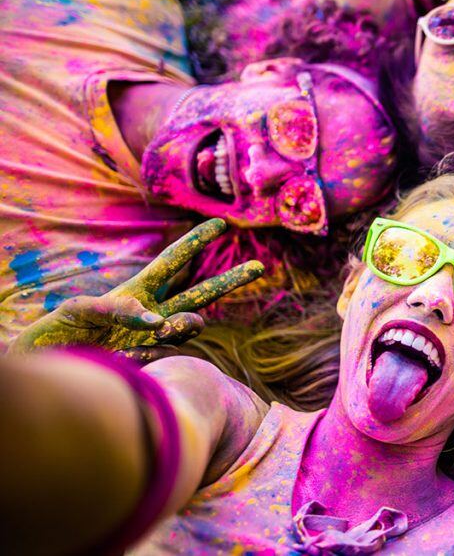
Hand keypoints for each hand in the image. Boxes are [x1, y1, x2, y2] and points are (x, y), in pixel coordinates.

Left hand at [12, 219, 263, 360]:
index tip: (221, 222)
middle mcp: (154, 314)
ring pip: (190, 327)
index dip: (196, 241)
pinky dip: (148, 357)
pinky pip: (166, 357)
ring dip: (181, 326)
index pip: (173, 262)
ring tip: (159, 330)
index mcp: (136, 291)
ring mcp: (156, 341)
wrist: (53, 372)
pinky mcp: (153, 365)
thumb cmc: (56, 334)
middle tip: (259, 266)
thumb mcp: (78, 311)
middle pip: (201, 294)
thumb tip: (159, 324)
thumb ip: (119, 311)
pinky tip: (123, 358)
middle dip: (231, 279)